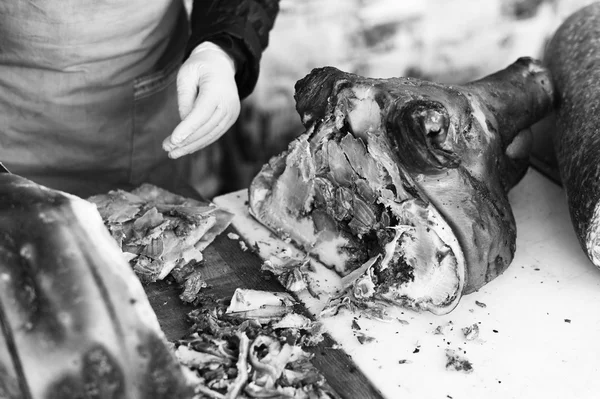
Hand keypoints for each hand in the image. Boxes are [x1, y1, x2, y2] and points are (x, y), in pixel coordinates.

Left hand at [163, 42, 240, 158]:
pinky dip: (200, 142)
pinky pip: (214, 134)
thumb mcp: (186, 74)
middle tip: (166, 149)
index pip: (201, 114)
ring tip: (173, 153)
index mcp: (217, 90)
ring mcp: (232, 113)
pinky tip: (186, 148)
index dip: (186, 129)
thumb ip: (184, 99)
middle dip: (186, 141)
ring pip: (211, 135)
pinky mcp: (230, 118)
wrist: (222, 63)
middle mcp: (228, 104)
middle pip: (206, 128)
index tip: (172, 141)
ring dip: (192, 146)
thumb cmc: (200, 66)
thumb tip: (183, 124)